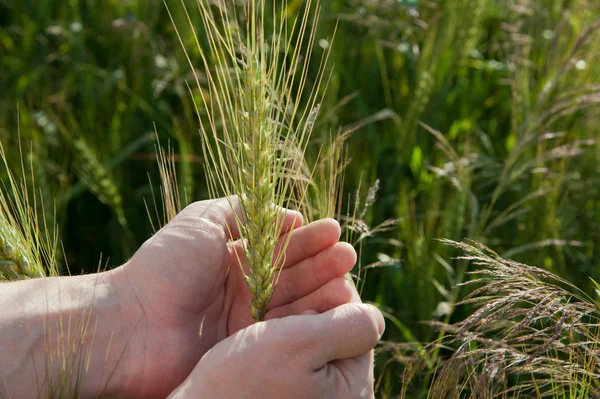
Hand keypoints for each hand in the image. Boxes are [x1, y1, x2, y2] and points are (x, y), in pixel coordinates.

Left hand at [112, 197, 357, 397]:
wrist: (131, 325)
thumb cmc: (165, 266)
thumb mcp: (201, 220)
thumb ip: (240, 210)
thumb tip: (283, 213)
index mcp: (231, 257)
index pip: (278, 246)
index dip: (306, 238)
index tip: (333, 230)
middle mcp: (241, 288)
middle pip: (290, 274)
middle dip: (321, 263)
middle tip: (348, 255)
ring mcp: (244, 320)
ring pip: (292, 303)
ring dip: (321, 291)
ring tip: (347, 281)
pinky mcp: (246, 348)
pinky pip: (283, 332)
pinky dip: (307, 320)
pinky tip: (330, 308)